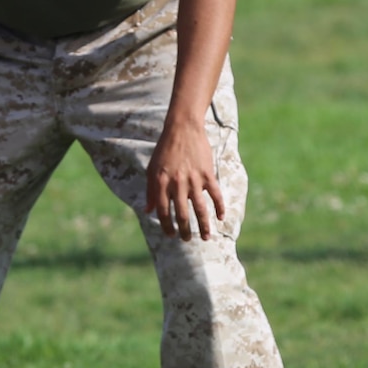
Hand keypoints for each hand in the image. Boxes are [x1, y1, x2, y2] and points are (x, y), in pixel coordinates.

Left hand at [145, 118, 226, 240]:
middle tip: (187, 239)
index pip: (163, 212)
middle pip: (181, 214)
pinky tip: (221, 217)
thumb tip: (147, 211)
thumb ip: (150, 191)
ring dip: (203, 225)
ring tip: (207, 237)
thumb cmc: (165, 149)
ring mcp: (193, 179)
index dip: (166, 226)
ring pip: (200, 209)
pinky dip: (219, 207)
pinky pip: (215, 194)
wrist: (182, 128)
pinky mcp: (207, 173)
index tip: (171, 235)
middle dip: (185, 230)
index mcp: (161, 183)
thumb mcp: (152, 169)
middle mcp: (177, 184)